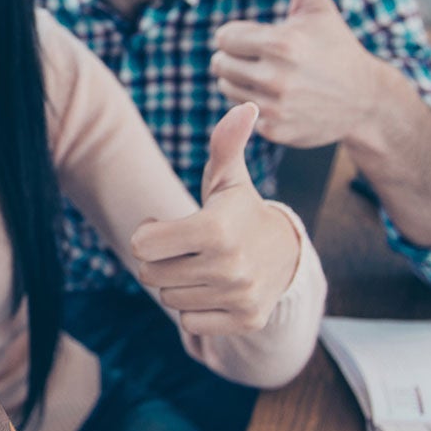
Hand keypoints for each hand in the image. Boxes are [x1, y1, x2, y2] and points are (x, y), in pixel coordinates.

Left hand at [129, 103, 299, 335]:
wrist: (287, 256)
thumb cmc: (241, 212)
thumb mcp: (228, 179)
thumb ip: (225, 144)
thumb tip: (244, 108)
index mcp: (216, 227)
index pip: (142, 245)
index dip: (148, 234)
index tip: (165, 227)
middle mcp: (229, 265)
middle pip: (150, 275)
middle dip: (160, 261)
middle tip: (183, 249)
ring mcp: (239, 296)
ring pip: (169, 299)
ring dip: (177, 285)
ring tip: (201, 267)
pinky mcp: (245, 321)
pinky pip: (190, 323)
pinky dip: (195, 310)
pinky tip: (214, 290)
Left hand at [210, 0, 391, 147]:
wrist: (365, 100)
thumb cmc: (336, 47)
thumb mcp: (318, 7)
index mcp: (282, 43)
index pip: (224, 37)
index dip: (238, 34)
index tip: (259, 37)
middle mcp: (276, 77)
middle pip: (220, 63)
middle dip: (236, 57)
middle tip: (262, 57)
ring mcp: (276, 107)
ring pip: (225, 88)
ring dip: (239, 80)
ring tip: (267, 75)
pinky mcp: (275, 130)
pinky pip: (240, 113)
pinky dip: (251, 105)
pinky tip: (276, 98)